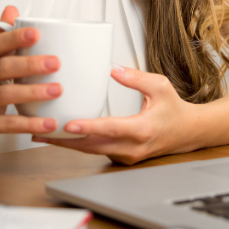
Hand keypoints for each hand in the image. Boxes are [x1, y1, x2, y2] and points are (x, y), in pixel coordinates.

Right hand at [0, 6, 61, 159]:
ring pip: (4, 94)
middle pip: (2, 68)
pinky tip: (49, 123)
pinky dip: (29, 123)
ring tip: (58, 90)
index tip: (37, 33)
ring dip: (33, 92)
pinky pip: (6, 123)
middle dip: (30, 64)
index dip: (15, 38)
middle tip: (56, 63)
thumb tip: (12, 8)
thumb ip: (2, 39)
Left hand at [32, 65, 199, 164]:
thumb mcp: (160, 86)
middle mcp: (132, 148)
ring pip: (91, 152)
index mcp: (142, 130)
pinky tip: (64, 137)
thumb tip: (112, 70)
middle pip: (92, 146)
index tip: (69, 125)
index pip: (110, 129)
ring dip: (68, 144)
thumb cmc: (174, 110)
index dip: (88, 127)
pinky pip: (96, 152)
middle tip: (41, 131)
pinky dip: (79, 145)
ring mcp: (126, 156)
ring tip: (44, 135)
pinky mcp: (122, 158)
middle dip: (65, 140)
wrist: (187, 132)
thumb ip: (136, 78)